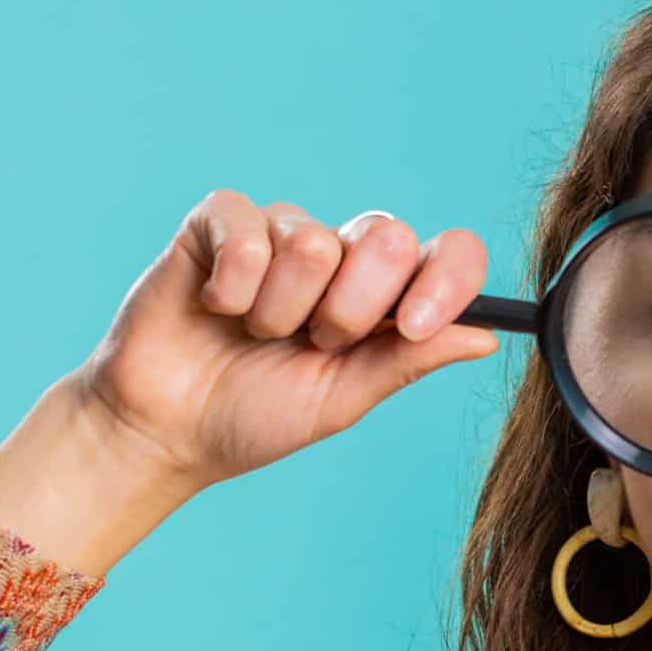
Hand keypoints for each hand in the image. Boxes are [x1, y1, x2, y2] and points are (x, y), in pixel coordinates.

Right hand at [68, 190, 498, 489]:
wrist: (166, 429)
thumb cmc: (253, 415)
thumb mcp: (342, 399)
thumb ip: (408, 361)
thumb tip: (485, 336)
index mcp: (384, 297)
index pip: (447, 254)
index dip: (446, 279)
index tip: (415, 325)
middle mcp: (340, 255)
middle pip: (388, 237)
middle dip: (350, 308)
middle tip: (311, 343)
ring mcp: (281, 232)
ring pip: (312, 242)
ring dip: (280, 310)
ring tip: (252, 333)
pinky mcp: (221, 221)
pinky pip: (249, 231)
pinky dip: (233, 286)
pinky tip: (214, 308)